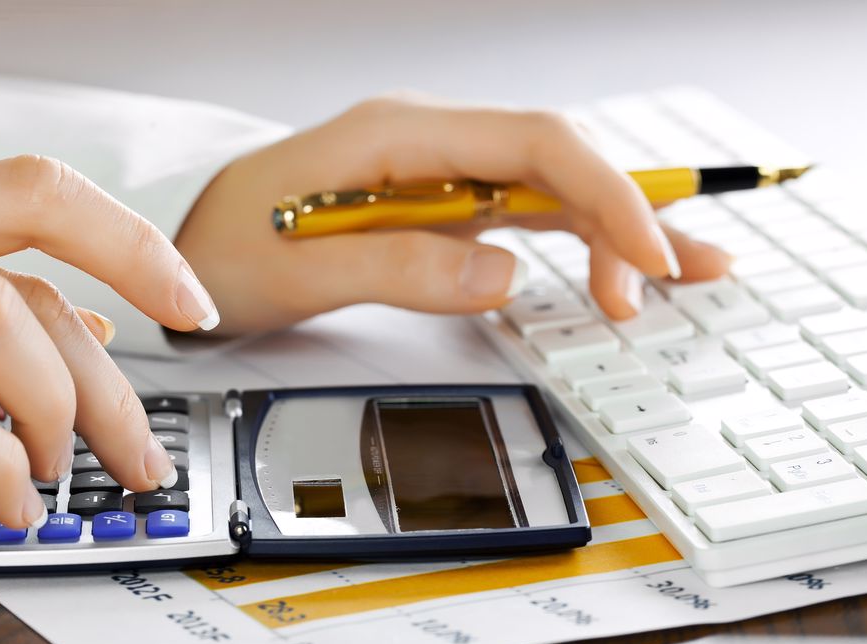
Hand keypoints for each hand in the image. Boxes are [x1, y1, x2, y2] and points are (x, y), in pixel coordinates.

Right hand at [0, 156, 219, 528]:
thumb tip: (98, 329)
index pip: (37, 192)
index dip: (132, 243)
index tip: (192, 305)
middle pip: (38, 288)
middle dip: (114, 386)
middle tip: (141, 456)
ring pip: (0, 322)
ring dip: (57, 412)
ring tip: (55, 471)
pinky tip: (13, 501)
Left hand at [176, 94, 729, 333]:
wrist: (183, 241)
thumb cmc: (223, 245)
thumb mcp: (296, 268)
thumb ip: (398, 267)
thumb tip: (505, 273)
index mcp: (398, 136)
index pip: (532, 143)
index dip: (602, 194)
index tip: (643, 255)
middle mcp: (429, 144)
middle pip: (556, 162)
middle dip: (621, 216)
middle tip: (663, 284)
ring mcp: (436, 174)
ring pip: (550, 188)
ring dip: (614, 227)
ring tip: (683, 267)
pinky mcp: (436, 207)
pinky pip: (521, 214)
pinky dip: (574, 238)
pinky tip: (614, 260)